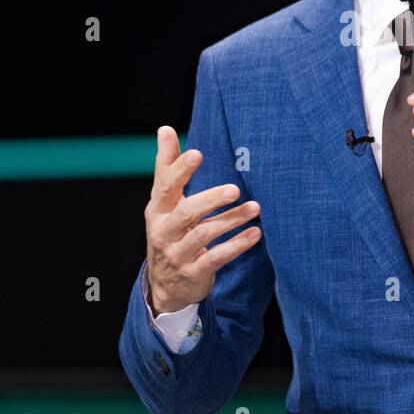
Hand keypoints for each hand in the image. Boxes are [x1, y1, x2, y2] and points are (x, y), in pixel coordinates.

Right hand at [144, 126, 261, 313]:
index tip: (197, 152)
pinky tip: (255, 233)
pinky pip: (217, 258)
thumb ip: (167, 166)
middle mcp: (164, 232)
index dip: (180, 169)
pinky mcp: (194, 272)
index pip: (166, 186)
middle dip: (211, 199)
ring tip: (255, 208)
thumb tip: (165, 128)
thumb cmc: (169, 231)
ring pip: (205, 234)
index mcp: (157, 210)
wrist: (165, 285)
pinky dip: (237, 245)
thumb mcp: (163, 202)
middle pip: (186, 212)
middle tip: (235, 189)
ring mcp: (178, 254)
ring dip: (231, 219)